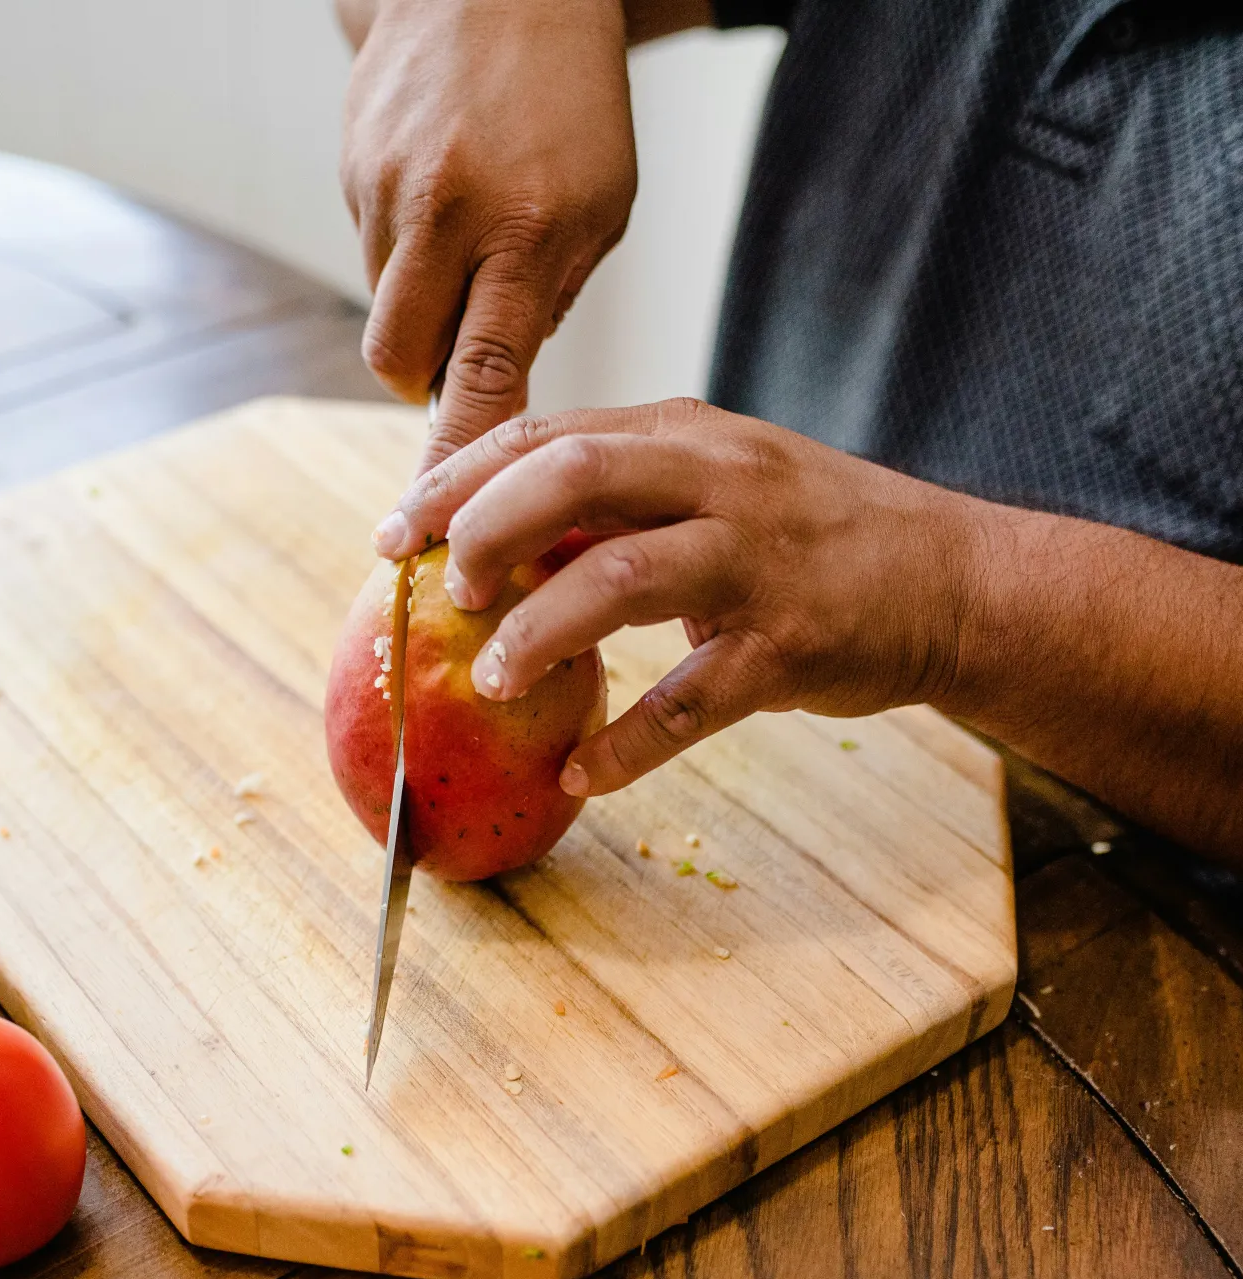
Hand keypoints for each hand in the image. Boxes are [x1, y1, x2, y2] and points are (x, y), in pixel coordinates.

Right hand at [341, 0, 636, 472]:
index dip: (459, 454)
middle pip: (400, 360)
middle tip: (456, 358)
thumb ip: (547, 300)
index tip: (439, 516)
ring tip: (466, 235)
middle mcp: (448, 213)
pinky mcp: (350, 166)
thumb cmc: (569, 100)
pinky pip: (370, 246)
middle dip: (421, 383)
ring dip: (419, 300)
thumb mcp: (602, 206)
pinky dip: (403, 245)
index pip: (485, 376)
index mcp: (530, 230)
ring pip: (383, 303)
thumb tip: (494, 386)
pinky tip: (439, 190)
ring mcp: (389, 188)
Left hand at [368, 399, 987, 794]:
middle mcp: (719, 481)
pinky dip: (625, 744)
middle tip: (447, 594)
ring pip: (620, 580)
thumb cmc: (811, 533)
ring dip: (537, 635)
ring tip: (490, 682)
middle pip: (572, 478)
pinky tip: (580, 772)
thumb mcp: (716, 480)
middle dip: (484, 533)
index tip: (395, 534)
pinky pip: (691, 702)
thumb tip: (493, 534)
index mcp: (685, 433)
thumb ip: (617, 494)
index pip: (547, 433)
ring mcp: (759, 562)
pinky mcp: (792, 647)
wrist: (956, 579)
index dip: (457, 481)